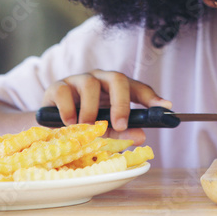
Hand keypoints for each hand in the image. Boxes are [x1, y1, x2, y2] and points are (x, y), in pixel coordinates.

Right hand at [41, 70, 171, 143]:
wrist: (50, 124)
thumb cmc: (84, 123)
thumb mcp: (105, 130)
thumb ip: (122, 133)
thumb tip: (141, 137)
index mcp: (116, 88)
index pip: (138, 87)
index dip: (152, 97)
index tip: (166, 108)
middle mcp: (100, 79)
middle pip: (117, 78)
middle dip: (121, 103)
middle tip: (119, 125)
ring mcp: (78, 80)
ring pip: (90, 84)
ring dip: (91, 109)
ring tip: (87, 126)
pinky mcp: (57, 86)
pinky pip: (64, 91)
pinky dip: (68, 109)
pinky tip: (69, 122)